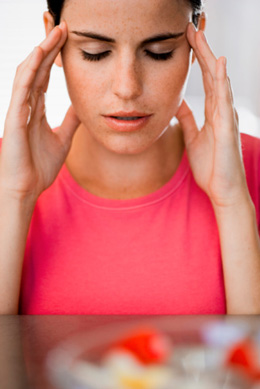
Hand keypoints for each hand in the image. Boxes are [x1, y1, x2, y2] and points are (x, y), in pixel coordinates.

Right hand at [0, 22, 79, 201]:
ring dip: (40, 52)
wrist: (29, 188)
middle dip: (49, 47)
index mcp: (36, 109)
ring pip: (27, 74)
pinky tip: (38, 54)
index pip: (44, 76)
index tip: (68, 40)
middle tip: (63, 27)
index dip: (54, 57)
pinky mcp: (14, 119)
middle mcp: (26, 105)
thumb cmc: (41, 166)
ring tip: (54, 34)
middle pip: (37, 69)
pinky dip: (29, 71)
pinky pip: (21, 90)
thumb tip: (82, 106)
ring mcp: (19, 111)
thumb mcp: (63, 138)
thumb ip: (70, 121)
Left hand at [176, 23, 249, 208]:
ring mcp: (226, 118)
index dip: (197, 60)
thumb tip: (177, 104)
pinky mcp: (227, 128)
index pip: (205, 80)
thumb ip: (187, 121)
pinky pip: (224, 101)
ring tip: (201, 37)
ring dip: (210, 59)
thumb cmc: (210, 167)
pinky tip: (219, 65)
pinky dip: (222, 82)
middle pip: (212, 75)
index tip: (186, 41)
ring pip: (219, 82)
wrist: (221, 190)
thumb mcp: (193, 139)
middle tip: (191, 29)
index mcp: (212, 113)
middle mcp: (221, 111)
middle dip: (202, 51)